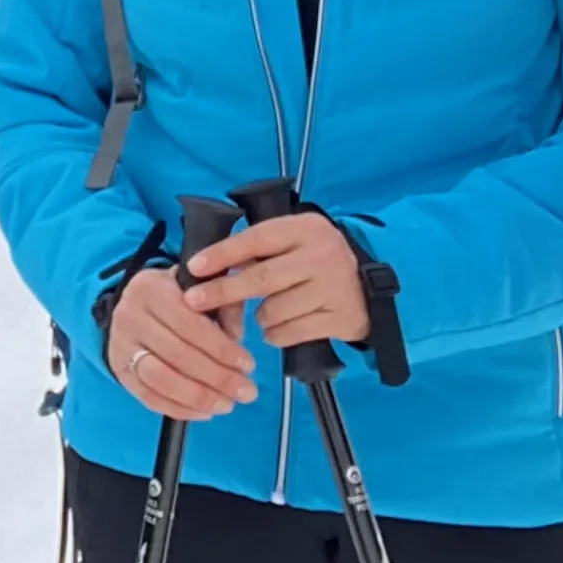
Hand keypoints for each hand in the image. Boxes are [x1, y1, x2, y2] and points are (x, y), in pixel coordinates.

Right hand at [105, 264, 256, 420]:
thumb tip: (238, 339)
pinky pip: (148, 397)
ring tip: (227, 404)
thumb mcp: (201, 288)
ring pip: (161, 378)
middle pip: (177, 354)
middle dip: (217, 378)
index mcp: (152, 289)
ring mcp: (121, 345)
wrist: (134, 302)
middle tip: (247, 392)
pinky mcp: (119, 370)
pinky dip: (179, 409)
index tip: (249, 366)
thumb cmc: (176, 295)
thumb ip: (224, 307)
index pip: (191, 325)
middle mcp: (130, 316)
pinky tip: (205, 412)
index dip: (222, 349)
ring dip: (198, 397)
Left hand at [193, 210, 368, 351]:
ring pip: (274, 310)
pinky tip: (279, 327)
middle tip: (196, 302)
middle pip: (262, 278)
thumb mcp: (293, 241)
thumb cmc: (315, 261)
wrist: (368, 288)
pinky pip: (291, 332)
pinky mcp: (340, 318)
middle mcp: (321, 255)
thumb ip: (258, 250)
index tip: (194, 267)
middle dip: (224, 291)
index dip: (223, 254)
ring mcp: (333, 288)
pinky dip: (275, 334)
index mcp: (305, 229)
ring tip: (265, 311)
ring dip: (259, 316)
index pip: (256, 239)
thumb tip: (207, 268)